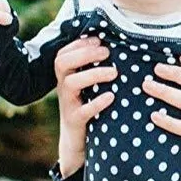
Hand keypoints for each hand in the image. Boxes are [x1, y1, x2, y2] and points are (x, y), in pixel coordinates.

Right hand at [54, 36, 117, 175]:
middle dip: (85, 54)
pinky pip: (82, 111)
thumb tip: (117, 47)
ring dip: (93, 74)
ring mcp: (67, 104)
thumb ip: (95, 69)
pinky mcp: (75, 121)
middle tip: (107, 52)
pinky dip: (97, 102)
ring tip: (114, 73)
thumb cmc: (88, 107)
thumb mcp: (89, 87)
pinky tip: (111, 97)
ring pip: (71, 83)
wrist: (78, 140)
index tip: (98, 41)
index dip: (79, 44)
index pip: (64, 53)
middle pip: (63, 63)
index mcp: (66, 76)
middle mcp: (63, 87)